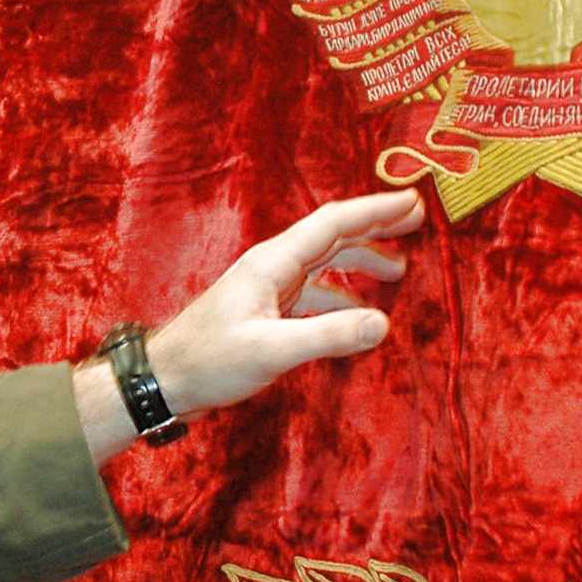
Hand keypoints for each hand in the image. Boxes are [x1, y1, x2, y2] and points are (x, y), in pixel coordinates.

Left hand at [73, 190, 425, 463]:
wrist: (165, 379)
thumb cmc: (210, 360)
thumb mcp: (272, 350)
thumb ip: (328, 335)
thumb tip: (383, 324)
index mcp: (274, 262)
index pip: (333, 224)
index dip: (375, 211)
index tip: (414, 202)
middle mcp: (273, 266)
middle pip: (332, 235)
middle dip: (375, 226)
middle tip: (416, 220)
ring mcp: (268, 287)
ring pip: (324, 264)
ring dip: (361, 261)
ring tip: (398, 269)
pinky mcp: (266, 311)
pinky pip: (313, 294)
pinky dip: (342, 297)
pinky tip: (359, 315)